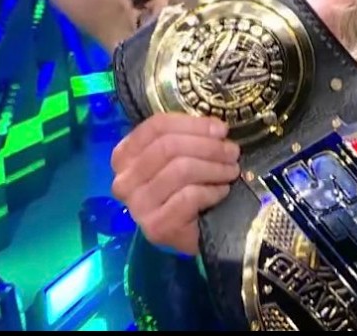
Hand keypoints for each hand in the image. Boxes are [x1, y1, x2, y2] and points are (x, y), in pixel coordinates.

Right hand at [110, 113, 239, 255]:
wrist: (193, 233)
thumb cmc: (187, 189)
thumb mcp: (183, 156)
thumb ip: (190, 138)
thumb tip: (217, 128)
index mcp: (124, 156)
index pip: (156, 127)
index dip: (192, 124)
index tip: (220, 130)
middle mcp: (124, 180)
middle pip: (168, 147)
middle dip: (208, 147)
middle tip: (232, 152)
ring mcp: (137, 205)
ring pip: (180, 169)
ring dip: (214, 168)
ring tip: (231, 172)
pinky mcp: (155, 226)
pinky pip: (189, 196)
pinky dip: (212, 191)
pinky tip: (221, 192)